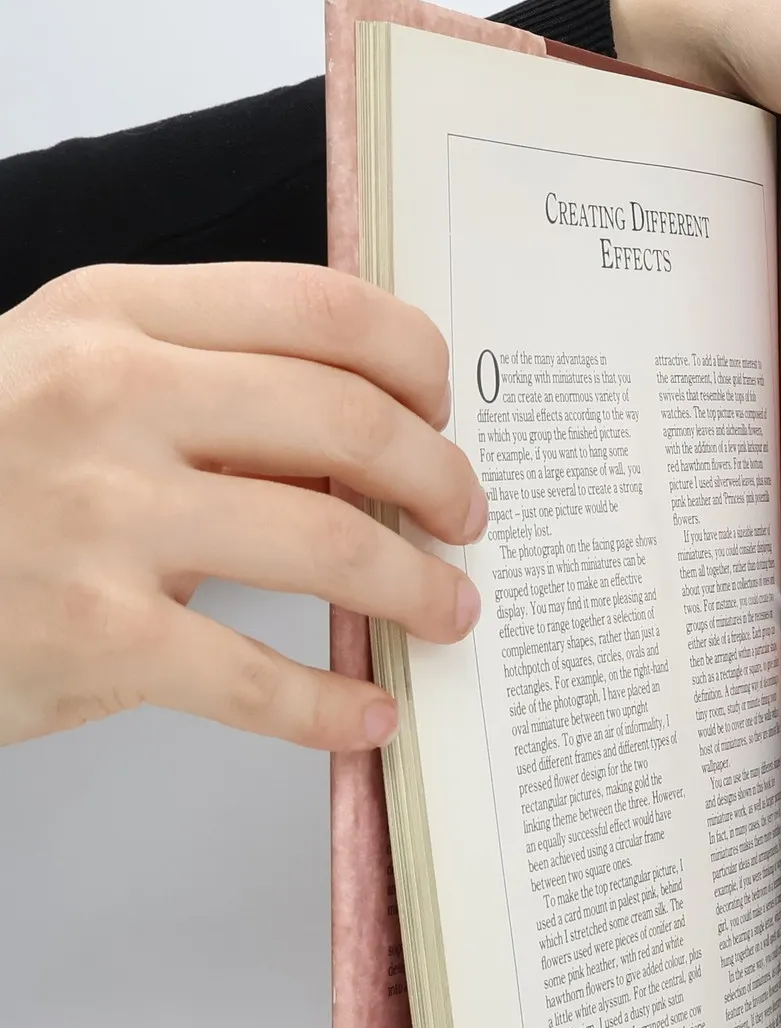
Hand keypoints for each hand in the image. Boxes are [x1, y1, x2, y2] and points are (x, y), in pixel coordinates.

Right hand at [0, 262, 484, 750]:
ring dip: (418, 588)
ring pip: (330, 544)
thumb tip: (367, 438)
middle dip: (440, 478)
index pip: (321, 310)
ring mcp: (99, 516)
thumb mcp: (66, 380)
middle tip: (466, 517)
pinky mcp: (94, 636)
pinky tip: (367, 717)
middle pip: (350, 421)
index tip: (444, 407)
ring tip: (449, 612)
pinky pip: (261, 680)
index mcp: (113, 316)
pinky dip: (333, 708)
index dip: (416, 360)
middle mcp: (108, 397)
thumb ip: (201, 388)